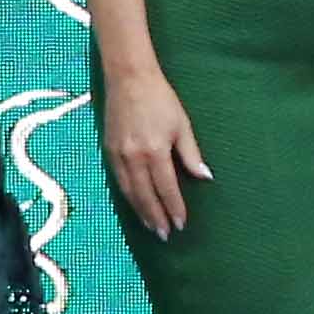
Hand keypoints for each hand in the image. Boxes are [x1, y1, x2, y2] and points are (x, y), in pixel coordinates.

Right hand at [97, 64, 211, 238]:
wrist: (129, 78)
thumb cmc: (161, 99)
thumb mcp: (182, 125)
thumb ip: (191, 155)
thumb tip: (204, 177)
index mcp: (155, 151)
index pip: (166, 188)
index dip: (174, 208)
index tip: (180, 224)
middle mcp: (133, 157)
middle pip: (145, 196)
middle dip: (156, 217)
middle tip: (164, 235)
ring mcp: (118, 154)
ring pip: (129, 191)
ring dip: (140, 211)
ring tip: (151, 226)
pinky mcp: (108, 150)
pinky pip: (118, 180)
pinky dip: (127, 196)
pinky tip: (135, 205)